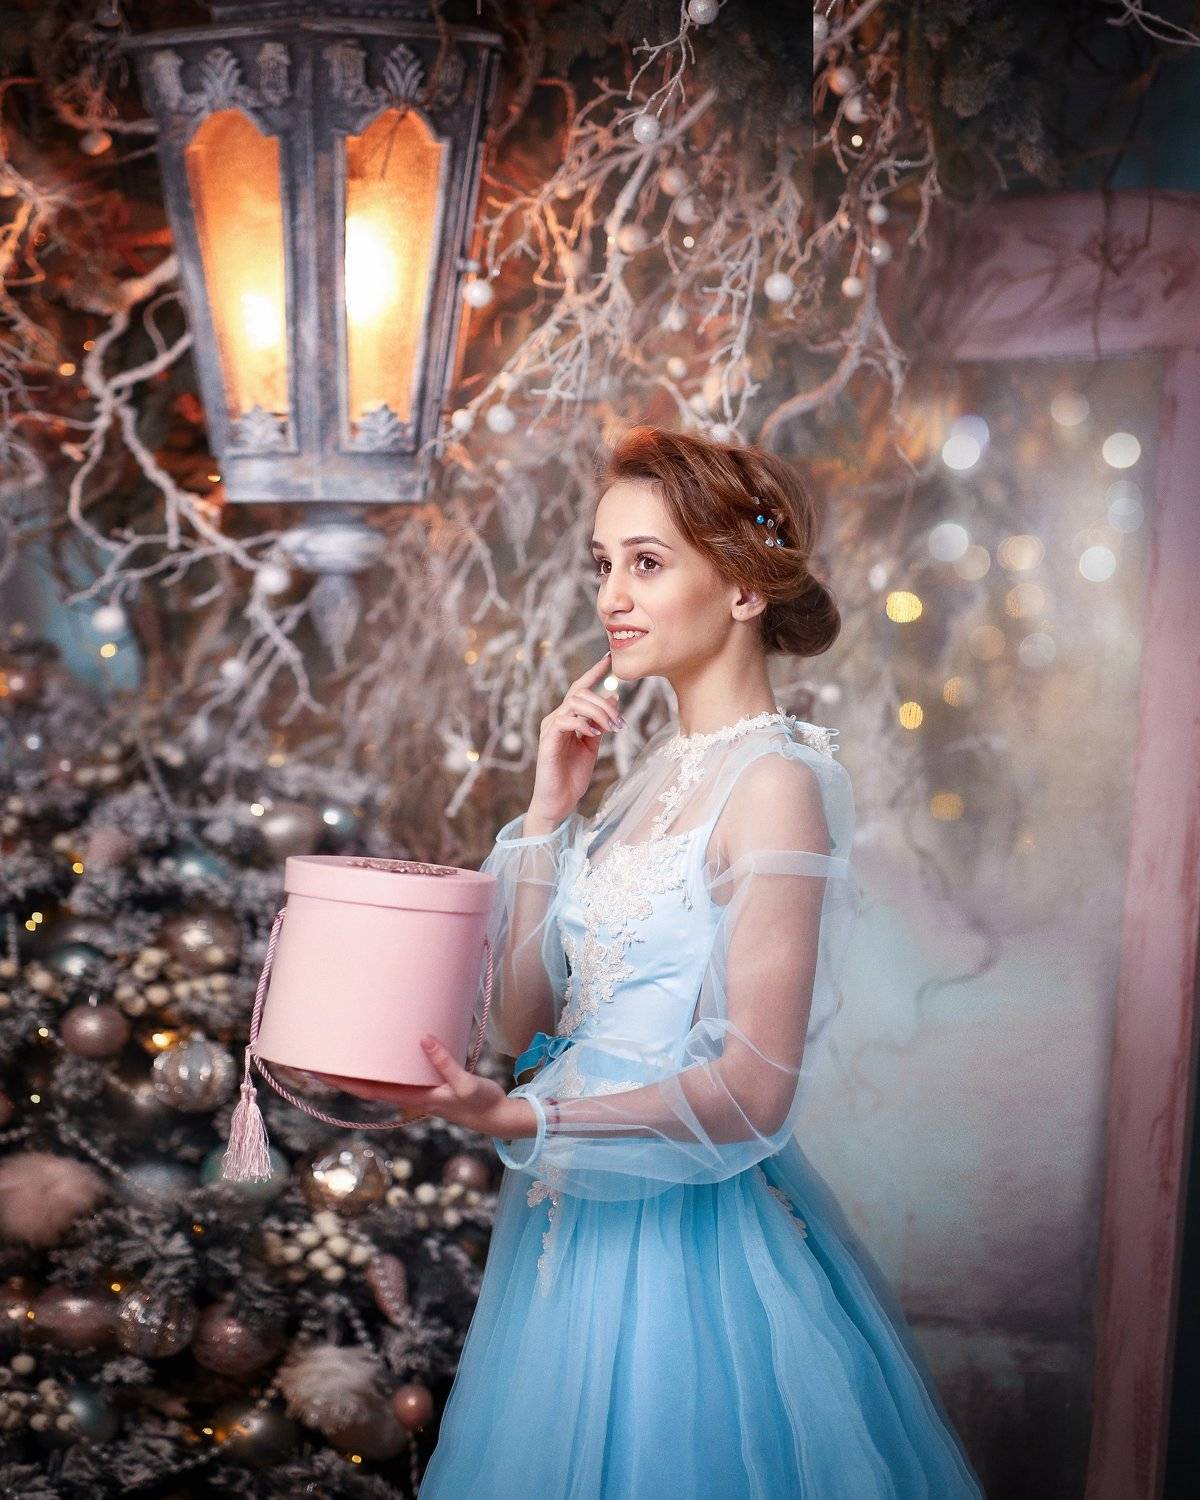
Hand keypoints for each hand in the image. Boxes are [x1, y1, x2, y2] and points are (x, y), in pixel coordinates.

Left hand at [308, 1035, 532, 1138]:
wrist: (495, 1116)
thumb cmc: (480, 1103)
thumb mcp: (465, 1084)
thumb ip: (445, 1063)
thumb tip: (424, 1039)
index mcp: (411, 1098)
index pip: (367, 1089)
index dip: (341, 1080)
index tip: (316, 1069)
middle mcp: (407, 1095)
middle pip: (364, 1084)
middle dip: (340, 1071)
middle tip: (315, 1051)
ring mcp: (415, 1089)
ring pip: (378, 1078)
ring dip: (358, 1067)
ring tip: (339, 1046)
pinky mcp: (426, 1082)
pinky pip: (395, 1071)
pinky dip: (381, 1061)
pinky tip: (379, 1048)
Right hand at [527, 650, 622, 824]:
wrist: (559, 802)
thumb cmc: (573, 775)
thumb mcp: (593, 745)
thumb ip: (601, 722)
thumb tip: (614, 698)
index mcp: (567, 718)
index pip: (580, 688)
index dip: (593, 672)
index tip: (608, 659)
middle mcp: (556, 719)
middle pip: (579, 692)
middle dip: (603, 703)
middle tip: (619, 723)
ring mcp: (550, 729)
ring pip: (573, 703)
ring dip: (597, 712)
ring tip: (610, 729)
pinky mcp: (547, 742)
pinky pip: (564, 720)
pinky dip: (583, 724)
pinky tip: (593, 734)